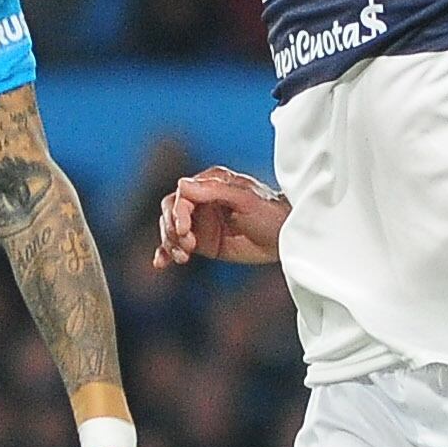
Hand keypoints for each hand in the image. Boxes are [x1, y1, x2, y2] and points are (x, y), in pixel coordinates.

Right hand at [154, 167, 287, 267]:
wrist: (286, 238)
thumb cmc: (271, 213)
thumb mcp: (245, 199)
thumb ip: (214, 191)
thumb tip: (182, 183)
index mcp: (211, 184)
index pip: (181, 196)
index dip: (178, 213)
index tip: (185, 231)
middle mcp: (202, 201)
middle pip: (170, 212)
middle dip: (172, 230)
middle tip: (187, 246)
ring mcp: (201, 223)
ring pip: (171, 230)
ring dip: (170, 243)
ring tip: (183, 257)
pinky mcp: (203, 243)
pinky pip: (178, 246)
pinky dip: (166, 253)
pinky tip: (160, 263)